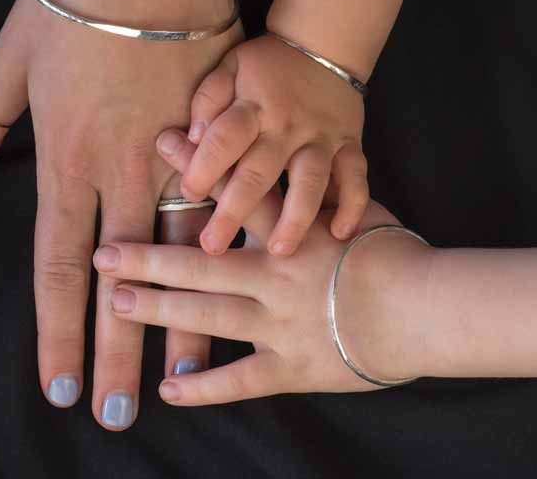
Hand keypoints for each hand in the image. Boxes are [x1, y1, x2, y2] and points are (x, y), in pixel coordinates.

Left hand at [0, 0, 246, 428]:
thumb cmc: (76, 2)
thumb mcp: (12, 57)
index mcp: (68, 159)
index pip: (57, 267)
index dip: (57, 331)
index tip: (62, 382)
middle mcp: (122, 173)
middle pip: (121, 279)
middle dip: (117, 351)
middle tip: (119, 410)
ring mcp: (176, 159)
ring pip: (181, 256)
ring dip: (185, 319)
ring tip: (187, 377)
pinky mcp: (217, 139)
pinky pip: (228, 206)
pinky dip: (233, 255)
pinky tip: (247, 296)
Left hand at [93, 132, 432, 403]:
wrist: (430, 305)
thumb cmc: (397, 251)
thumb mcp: (359, 206)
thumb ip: (318, 193)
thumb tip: (296, 169)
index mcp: (290, 234)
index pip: (233, 195)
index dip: (193, 169)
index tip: (156, 146)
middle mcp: (275, 275)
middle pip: (201, 264)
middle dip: (149, 258)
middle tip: (106, 254)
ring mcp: (280, 323)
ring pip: (209, 316)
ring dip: (160, 310)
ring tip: (118, 306)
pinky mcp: (292, 365)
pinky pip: (243, 380)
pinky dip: (205, 389)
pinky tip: (168, 391)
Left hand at [178, 35, 367, 256]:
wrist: (324, 43)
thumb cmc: (266, 65)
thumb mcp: (229, 66)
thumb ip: (209, 98)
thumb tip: (191, 134)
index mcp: (253, 107)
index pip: (224, 138)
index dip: (204, 165)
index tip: (188, 192)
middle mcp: (288, 126)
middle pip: (259, 171)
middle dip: (235, 210)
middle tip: (214, 245)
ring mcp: (322, 138)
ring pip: (310, 181)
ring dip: (295, 217)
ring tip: (279, 251)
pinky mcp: (349, 146)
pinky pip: (356, 178)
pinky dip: (352, 205)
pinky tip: (340, 233)